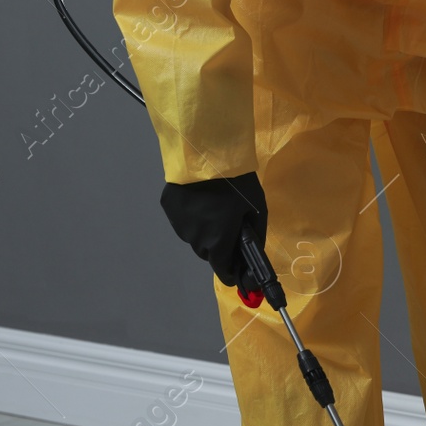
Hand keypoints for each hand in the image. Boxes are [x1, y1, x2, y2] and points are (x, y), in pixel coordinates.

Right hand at [159, 173, 268, 305]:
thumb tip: (255, 252)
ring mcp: (179, 224)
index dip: (233, 272)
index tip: (238, 267)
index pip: (223, 272)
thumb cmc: (237, 183)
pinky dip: (191, 216)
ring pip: (194, 238)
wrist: (205, 152)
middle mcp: (195, 240)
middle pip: (209, 254)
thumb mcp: (257, 209)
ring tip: (213, 210)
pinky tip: (198, 199)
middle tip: (228, 227)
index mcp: (218, 243)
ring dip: (204, 232)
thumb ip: (257, 235)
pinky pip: (183, 220)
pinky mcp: (168, 208)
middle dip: (219, 248)